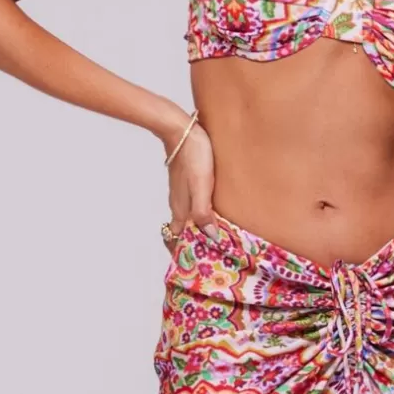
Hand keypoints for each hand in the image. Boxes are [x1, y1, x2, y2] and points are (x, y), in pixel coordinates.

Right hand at [160, 110, 219, 246]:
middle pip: (183, 231)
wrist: (181, 130)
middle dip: (193, 244)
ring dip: (198, 229)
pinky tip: (212, 213)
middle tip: (211, 254)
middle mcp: (178, 204)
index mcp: (180, 209)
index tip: (197, 264)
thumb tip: (211, 237)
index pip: (177, 239)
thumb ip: (203, 213)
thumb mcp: (202, 187)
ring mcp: (181, 193)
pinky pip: (191, 205)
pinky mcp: (186, 182)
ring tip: (215, 238)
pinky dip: (200, 215)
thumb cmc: (193, 157)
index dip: (184, 253)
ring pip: (187, 218)